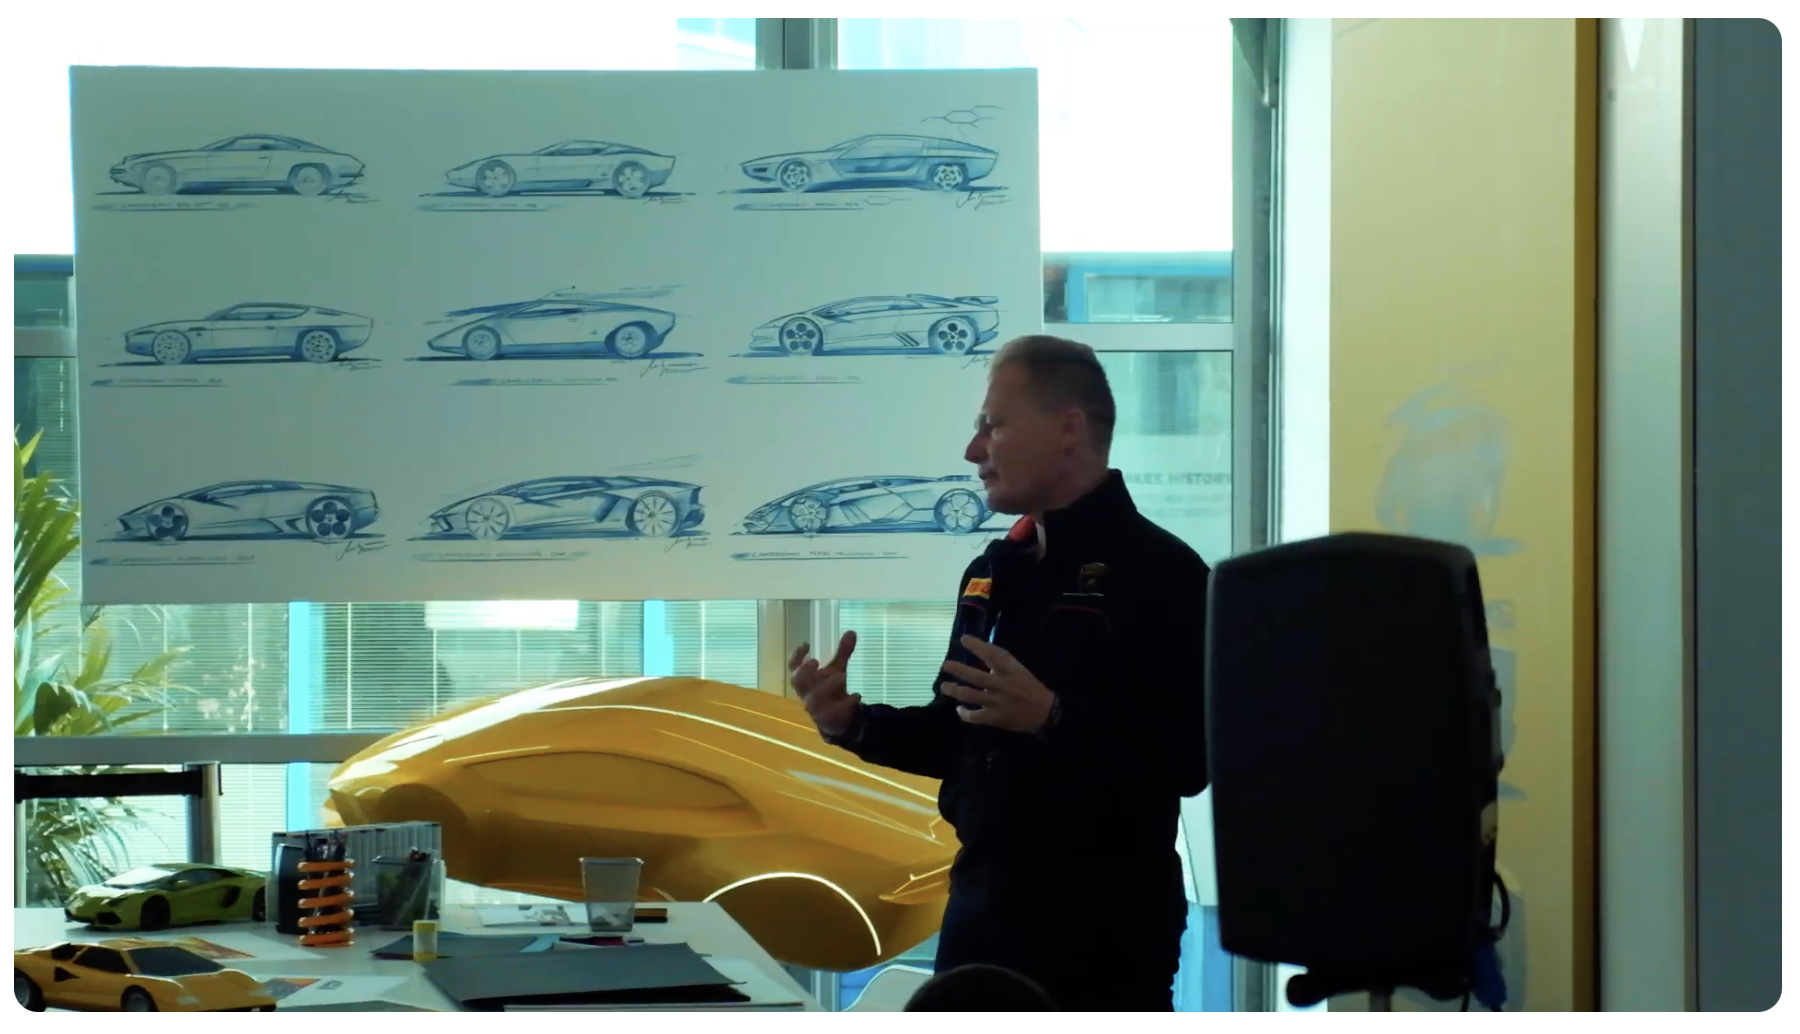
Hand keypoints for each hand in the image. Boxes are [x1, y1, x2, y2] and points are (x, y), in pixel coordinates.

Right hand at [789, 631, 859, 739]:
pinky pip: (834, 712)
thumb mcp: (837, 670)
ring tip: (842, 676)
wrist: (836, 719)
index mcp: (806, 680)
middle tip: (814, 661)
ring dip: (827, 686)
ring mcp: (815, 708)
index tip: (807, 644)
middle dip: (804, 672)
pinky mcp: (827, 719)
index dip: (796, 657)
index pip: (794, 667)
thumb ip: (842, 653)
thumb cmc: (831, 690)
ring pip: (814, 699)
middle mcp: (806, 693)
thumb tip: (852, 632)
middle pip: (797, 682)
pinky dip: (846, 703)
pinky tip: (857, 695)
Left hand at [940, 636, 1056, 733]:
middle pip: (973, 676)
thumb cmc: (1031, 688)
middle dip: (957, 669)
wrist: (1044, 712)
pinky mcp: (993, 717)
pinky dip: (963, 713)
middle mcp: (1000, 684)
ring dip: (953, 690)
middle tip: (945, 665)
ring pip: (968, 695)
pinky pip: (973, 716)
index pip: (991, 653)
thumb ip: (1002, 665)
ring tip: (944, 687)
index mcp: (1009, 670)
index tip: (964, 639)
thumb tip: (983, 660)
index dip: (976, 645)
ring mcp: (995, 701)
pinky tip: (959, 709)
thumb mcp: (1020, 670)